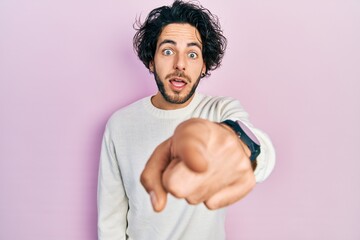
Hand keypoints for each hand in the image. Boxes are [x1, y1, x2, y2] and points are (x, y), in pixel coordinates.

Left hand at [140, 118, 255, 211]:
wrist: (227, 137)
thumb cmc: (188, 146)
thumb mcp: (165, 151)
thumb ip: (151, 176)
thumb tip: (158, 205)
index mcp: (195, 130)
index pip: (191, 147)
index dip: (193, 157)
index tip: (199, 166)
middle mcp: (222, 143)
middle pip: (179, 188)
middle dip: (176, 182)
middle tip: (187, 167)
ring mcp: (237, 162)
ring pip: (194, 198)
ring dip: (192, 189)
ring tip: (202, 169)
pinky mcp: (247, 179)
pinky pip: (212, 204)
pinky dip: (209, 195)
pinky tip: (215, 177)